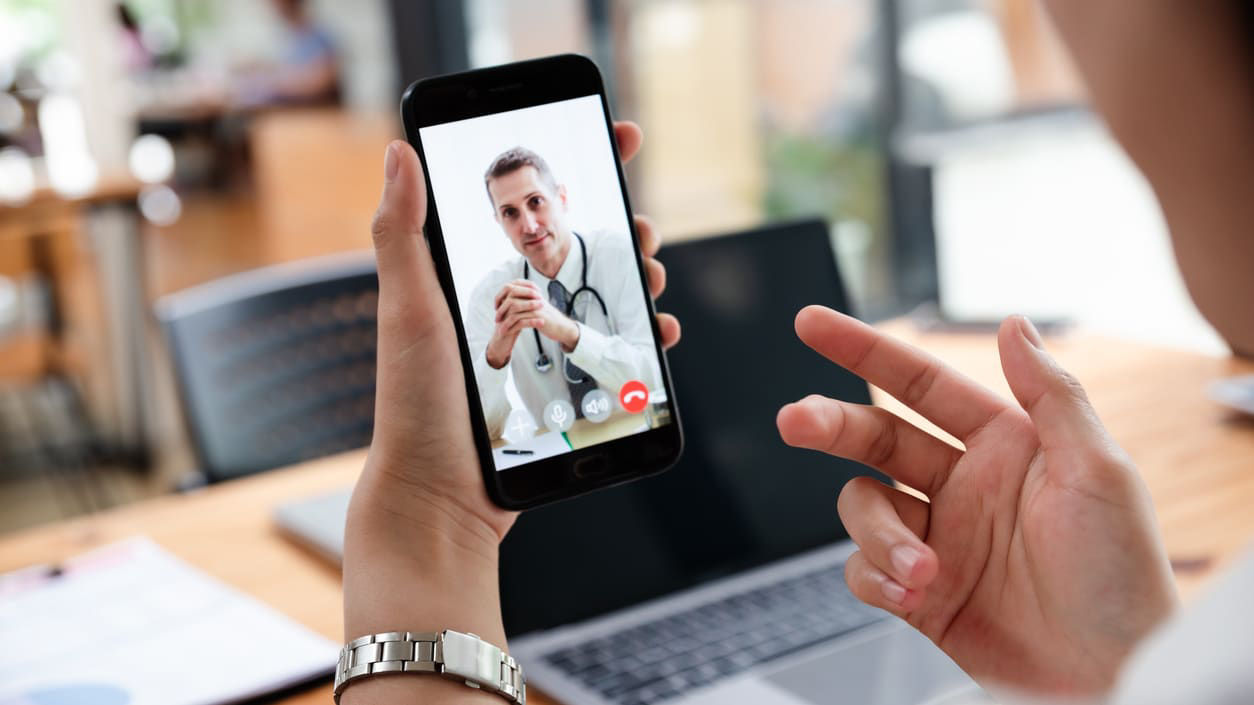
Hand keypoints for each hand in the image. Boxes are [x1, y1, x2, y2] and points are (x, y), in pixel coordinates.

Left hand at [342, 122, 674, 702]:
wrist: (441, 499)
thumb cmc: (416, 404)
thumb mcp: (408, 308)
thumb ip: (403, 231)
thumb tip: (401, 149)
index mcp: (471, 280)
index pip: (529, 208)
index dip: (575, 166)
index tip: (617, 136)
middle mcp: (508, 309)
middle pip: (579, 251)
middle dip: (621, 228)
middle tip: (642, 226)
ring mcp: (539, 352)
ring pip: (604, 299)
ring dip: (639, 278)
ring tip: (653, 277)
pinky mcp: (564, 390)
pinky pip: (615, 354)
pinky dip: (644, 337)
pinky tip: (660, 333)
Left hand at [485, 279, 580, 366]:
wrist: (561, 327)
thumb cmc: (547, 318)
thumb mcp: (535, 306)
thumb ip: (524, 301)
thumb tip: (508, 300)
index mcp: (531, 291)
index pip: (511, 287)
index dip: (501, 296)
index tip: (496, 306)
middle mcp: (533, 296)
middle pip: (510, 297)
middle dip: (501, 309)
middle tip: (496, 319)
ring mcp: (535, 306)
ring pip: (513, 309)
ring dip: (505, 320)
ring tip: (500, 328)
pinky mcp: (538, 317)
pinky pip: (520, 320)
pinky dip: (512, 327)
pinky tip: (508, 332)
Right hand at [777, 307, 1177, 696]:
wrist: (1110, 677)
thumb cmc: (1121, 578)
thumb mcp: (1100, 473)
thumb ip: (1051, 394)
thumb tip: (1012, 324)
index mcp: (1004, 443)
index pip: (921, 385)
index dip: (864, 350)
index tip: (812, 326)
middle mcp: (964, 484)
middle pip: (874, 436)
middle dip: (829, 425)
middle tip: (795, 421)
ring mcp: (938, 538)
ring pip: (865, 507)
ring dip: (879, 534)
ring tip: (920, 569)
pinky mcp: (920, 593)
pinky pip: (866, 571)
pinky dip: (878, 578)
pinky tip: (913, 593)